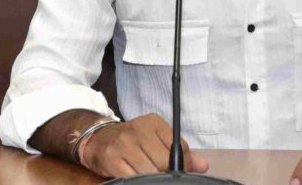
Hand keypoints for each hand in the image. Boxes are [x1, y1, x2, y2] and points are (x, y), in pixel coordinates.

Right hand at [80, 113, 208, 177]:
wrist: (98, 138)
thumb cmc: (133, 140)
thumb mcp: (157, 139)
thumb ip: (180, 151)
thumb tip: (203, 166)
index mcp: (154, 122)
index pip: (178, 146)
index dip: (183, 163)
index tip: (180, 170)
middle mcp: (138, 130)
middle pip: (164, 161)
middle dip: (166, 173)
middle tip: (164, 175)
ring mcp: (123, 144)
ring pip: (149, 171)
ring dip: (152, 178)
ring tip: (150, 175)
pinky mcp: (111, 159)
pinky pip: (132, 177)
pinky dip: (138, 180)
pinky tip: (137, 177)